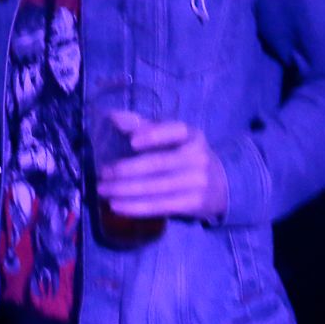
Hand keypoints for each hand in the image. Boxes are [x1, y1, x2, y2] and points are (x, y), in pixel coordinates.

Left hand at [96, 114, 227, 220]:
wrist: (223, 185)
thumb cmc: (186, 156)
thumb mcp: (173, 138)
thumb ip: (143, 127)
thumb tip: (111, 116)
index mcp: (192, 136)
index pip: (176, 131)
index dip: (154, 135)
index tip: (131, 141)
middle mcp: (198, 157)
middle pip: (158, 164)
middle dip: (126, 169)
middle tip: (102, 172)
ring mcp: (198, 183)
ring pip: (155, 187)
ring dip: (125, 190)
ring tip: (102, 190)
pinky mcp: (194, 204)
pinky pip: (160, 206)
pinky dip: (136, 207)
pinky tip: (116, 205)